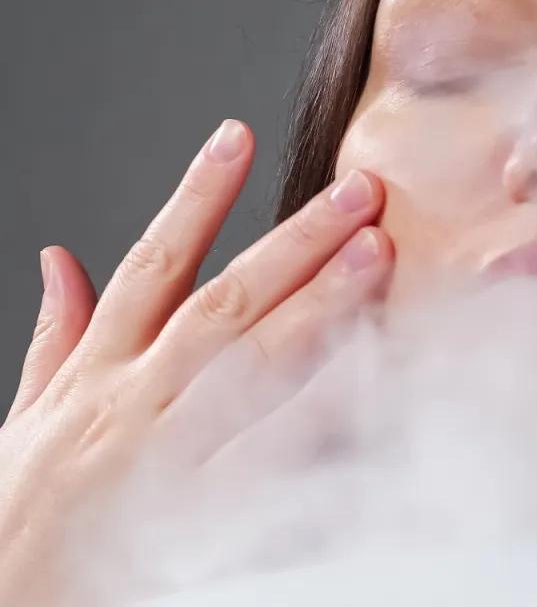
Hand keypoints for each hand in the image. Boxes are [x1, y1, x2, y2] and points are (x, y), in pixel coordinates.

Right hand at [0, 120, 393, 603]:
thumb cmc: (19, 515)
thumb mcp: (25, 415)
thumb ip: (55, 335)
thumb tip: (60, 257)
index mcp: (100, 372)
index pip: (153, 264)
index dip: (195, 196)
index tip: (236, 137)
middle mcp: (136, 402)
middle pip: (224, 305)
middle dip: (293, 243)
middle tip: (359, 193)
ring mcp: (169, 459)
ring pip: (252, 372)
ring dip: (318, 311)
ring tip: (376, 259)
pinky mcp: (198, 522)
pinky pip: (269, 471)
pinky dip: (318, 432)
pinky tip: (372, 391)